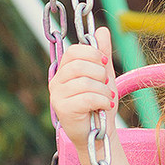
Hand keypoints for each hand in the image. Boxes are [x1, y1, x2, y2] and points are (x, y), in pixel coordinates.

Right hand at [47, 26, 116, 145]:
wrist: (98, 134)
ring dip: (103, 90)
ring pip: (84, 82)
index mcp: (64, 70)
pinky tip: (106, 106)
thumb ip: (102, 54)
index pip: (74, 51)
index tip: (104, 63)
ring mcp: (57, 96)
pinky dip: (102, 100)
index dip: (92, 53)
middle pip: (78, 65)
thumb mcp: (104, 76)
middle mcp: (56, 81)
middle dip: (99, 73)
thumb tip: (102, 30)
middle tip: (106, 84)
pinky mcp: (62, 110)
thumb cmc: (99, 105)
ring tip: (108, 98)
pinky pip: (86, 98)